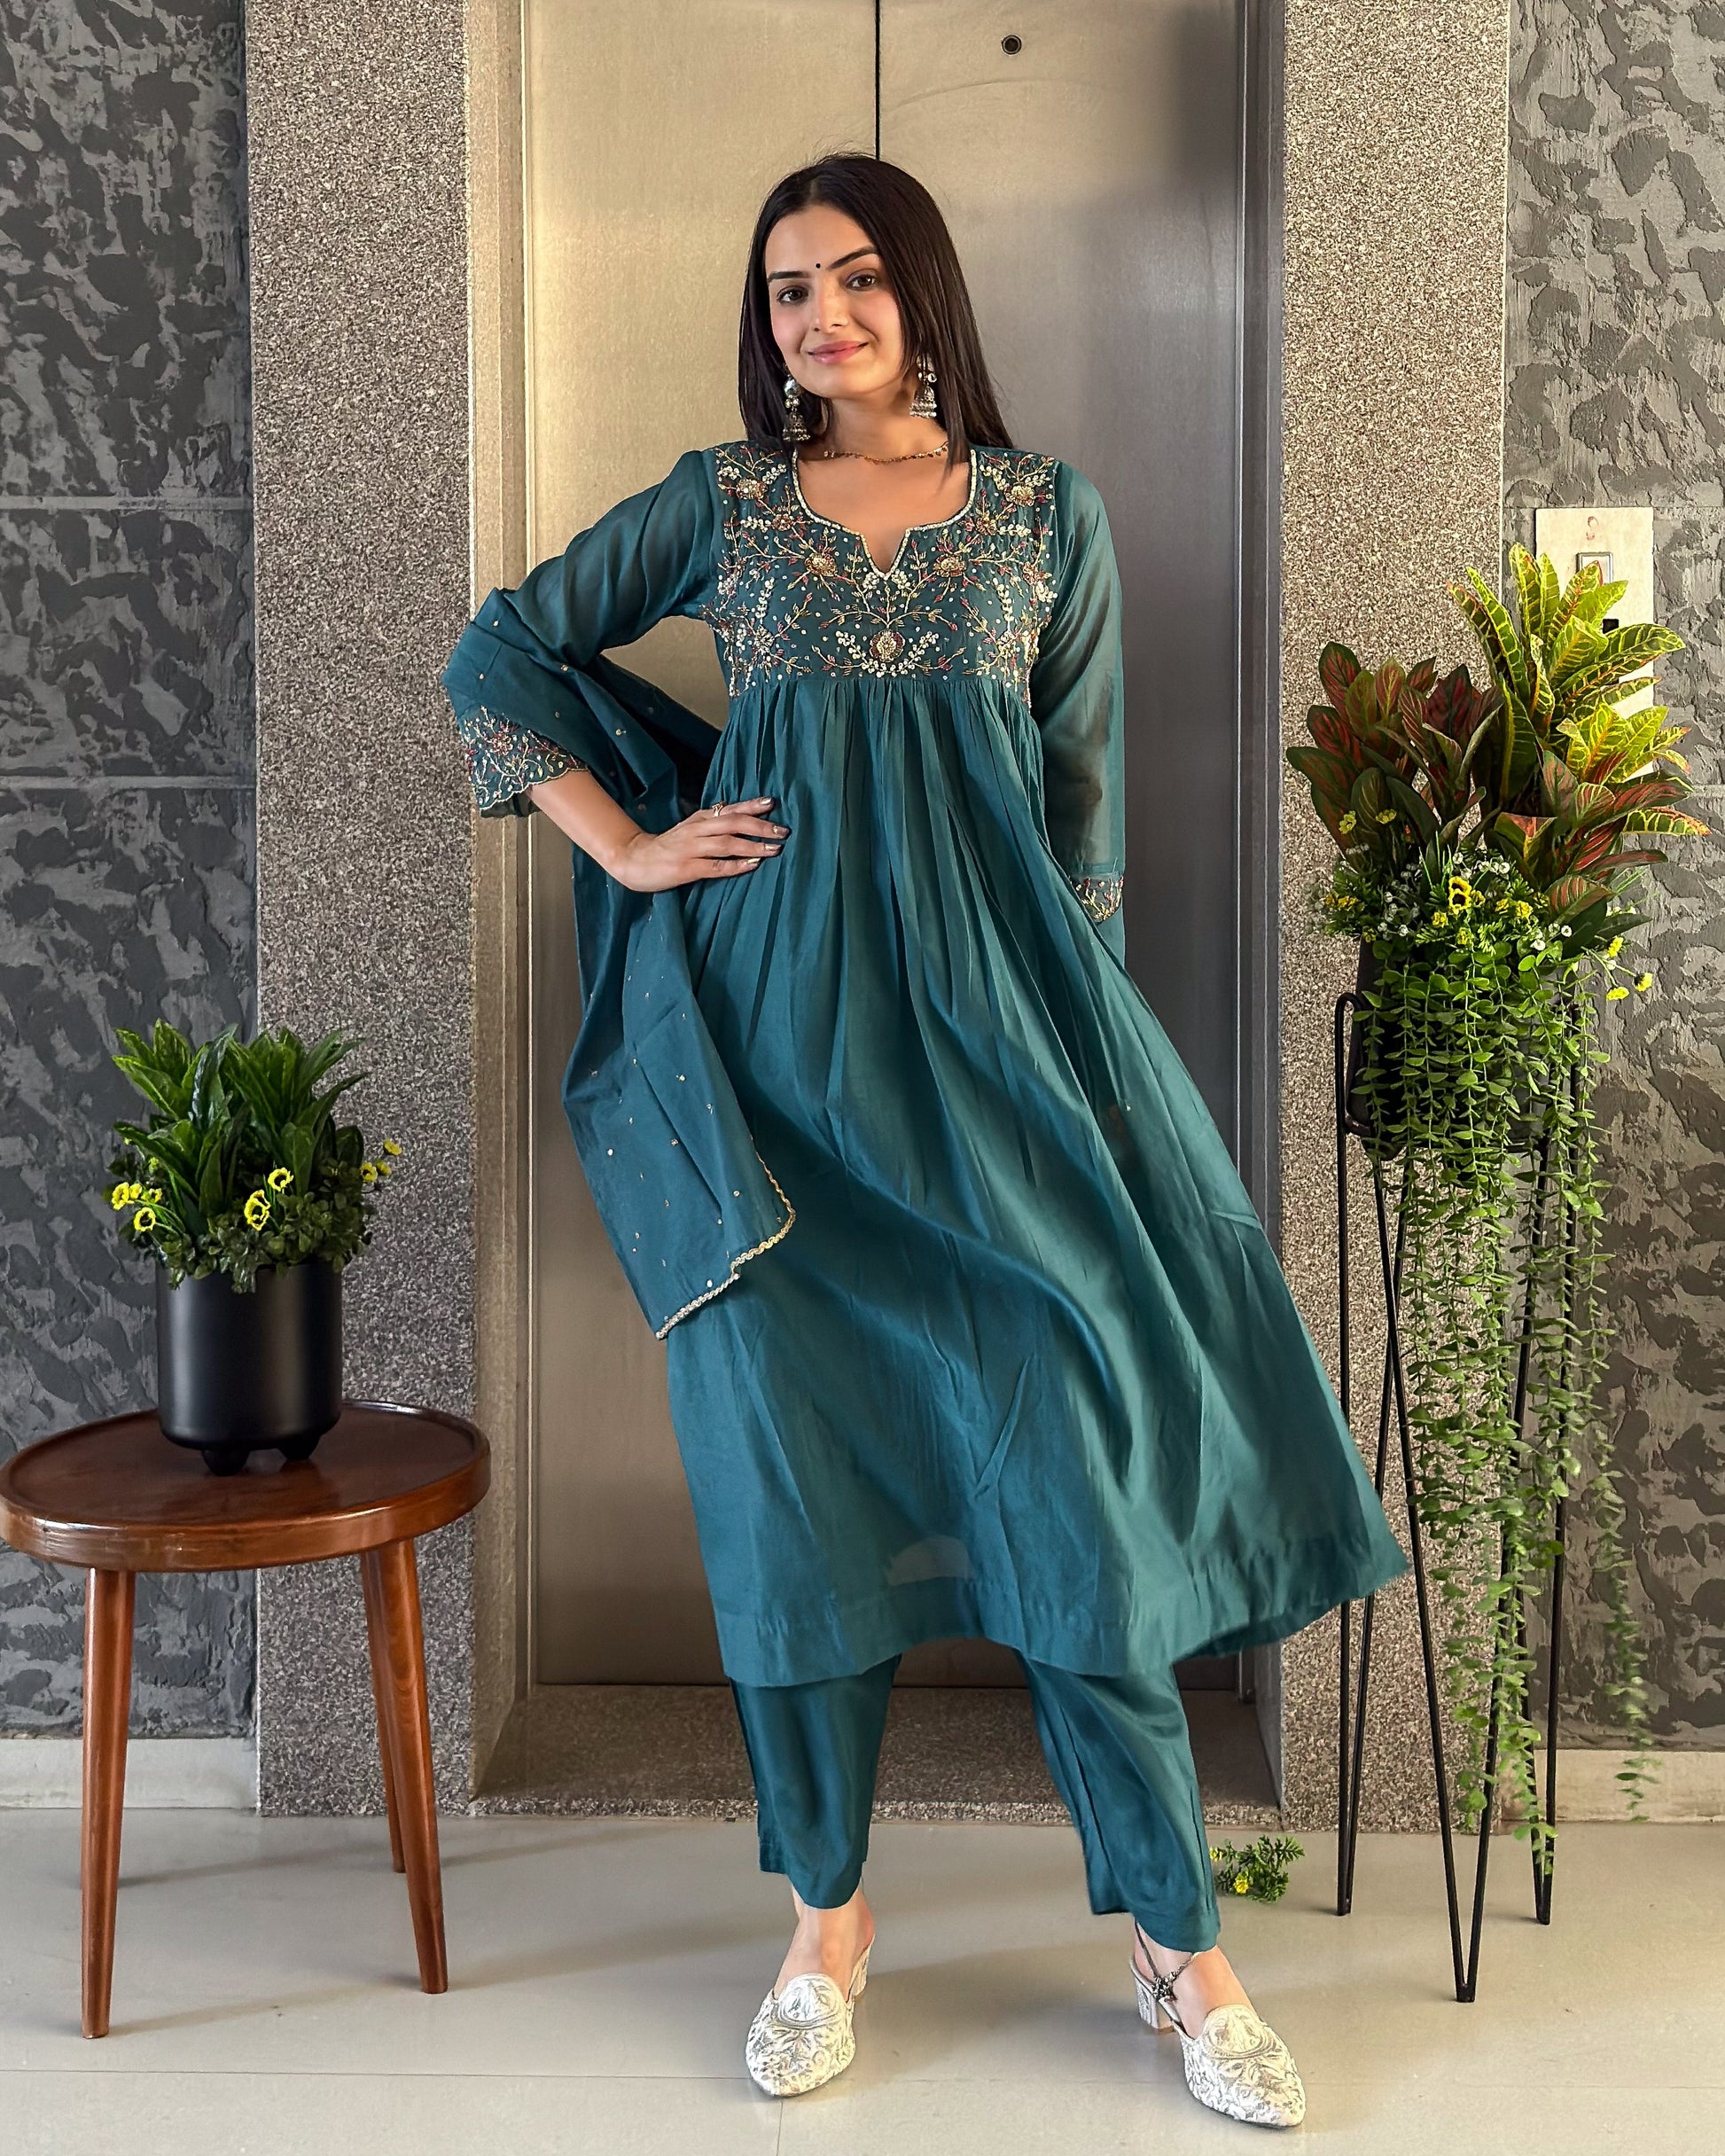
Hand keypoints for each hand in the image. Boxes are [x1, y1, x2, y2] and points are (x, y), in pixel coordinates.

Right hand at [605, 796, 787, 892]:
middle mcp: (697, 830)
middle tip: (783, 831)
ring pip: (727, 843)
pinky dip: (736, 865)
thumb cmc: (666, 847)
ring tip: (774, 849)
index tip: (773, 802)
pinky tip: (752, 865)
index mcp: (699, 819)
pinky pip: (715, 866)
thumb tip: (735, 811)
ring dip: (753, 845)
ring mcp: (691, 849)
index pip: (730, 809)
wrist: (634, 859)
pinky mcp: (686, 868)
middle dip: (760, 826)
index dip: (752, 806)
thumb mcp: (689, 828)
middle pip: (733, 822)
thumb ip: (711, 822)